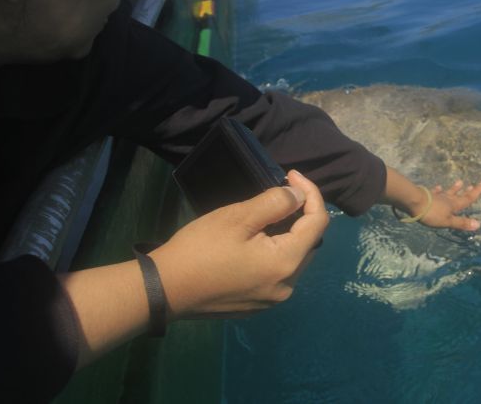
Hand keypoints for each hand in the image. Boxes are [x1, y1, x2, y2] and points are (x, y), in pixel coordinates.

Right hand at [150, 170, 327, 318]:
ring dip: (289, 234)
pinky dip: (275, 252)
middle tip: (280, 192)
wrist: (163, 290)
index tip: (291, 175)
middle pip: (309, 243)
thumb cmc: (200, 249)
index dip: (311, 193)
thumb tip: (299, 196)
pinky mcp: (257, 304)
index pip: (318, 223)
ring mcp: (271, 300)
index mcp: (285, 264)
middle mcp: (286, 286)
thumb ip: (275, 203)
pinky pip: (278, 273)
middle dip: (301, 214)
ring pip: (294, 259)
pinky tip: (256, 241)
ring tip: (268, 213)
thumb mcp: (238, 217)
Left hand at [417, 180, 480, 230]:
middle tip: (473, 184)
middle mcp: (447, 199)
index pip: (468, 199)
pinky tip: (438, 187)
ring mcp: (437, 197)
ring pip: (448, 192)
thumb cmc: (432, 214)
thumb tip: (479, 224)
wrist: (414, 202)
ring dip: (454, 188)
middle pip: (459, 195)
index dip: (476, 192)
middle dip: (467, 191)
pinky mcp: (427, 196)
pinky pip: (435, 192)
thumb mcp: (447, 221)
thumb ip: (461, 223)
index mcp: (454, 205)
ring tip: (460, 182)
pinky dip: (438, 190)